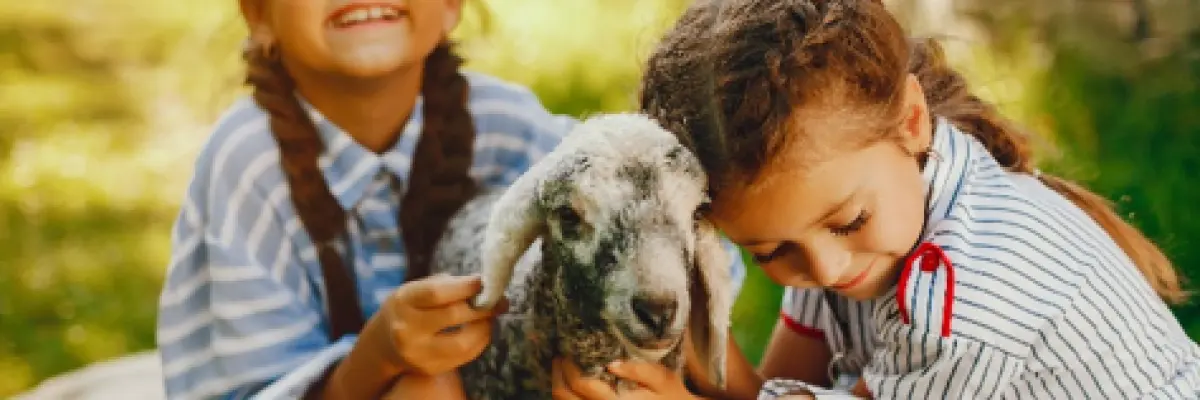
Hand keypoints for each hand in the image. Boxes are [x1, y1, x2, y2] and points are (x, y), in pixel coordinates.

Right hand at [368, 274, 508, 375]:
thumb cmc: (409, 308)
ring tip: (491, 316)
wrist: (385, 344)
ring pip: (464, 342)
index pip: (437, 293)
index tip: (484, 280)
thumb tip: (483, 284)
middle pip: (454, 316)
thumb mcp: (416, 289)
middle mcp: (407, 330)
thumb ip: (446, 285)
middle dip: (482, 306)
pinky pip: (465, 356)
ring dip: (485, 327)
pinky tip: (482, 329)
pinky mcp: (430, 368)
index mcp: (403, 302)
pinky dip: (480, 341)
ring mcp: (418, 353)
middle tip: (499, 299)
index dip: (465, 286)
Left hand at [551, 357, 697, 399]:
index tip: (567, 350)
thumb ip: (639, 371)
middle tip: (559, 356)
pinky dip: (566, 396)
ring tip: (561, 368)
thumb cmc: (671, 396)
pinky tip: (570, 384)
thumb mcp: (662, 379)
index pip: (581, 384)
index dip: (568, 365)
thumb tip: (612, 364)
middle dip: (557, 373)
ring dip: (558, 385)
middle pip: (564, 396)